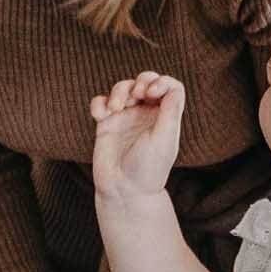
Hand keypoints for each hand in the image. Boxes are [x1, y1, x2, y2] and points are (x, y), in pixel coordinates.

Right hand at [90, 72, 185, 206]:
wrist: (124, 190)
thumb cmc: (148, 168)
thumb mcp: (165, 138)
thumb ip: (170, 110)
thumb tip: (171, 86)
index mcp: (165, 117)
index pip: (169, 87)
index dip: (161, 81)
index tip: (152, 93)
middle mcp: (147, 114)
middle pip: (146, 81)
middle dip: (140, 81)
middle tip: (138, 94)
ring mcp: (126, 118)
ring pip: (123, 88)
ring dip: (119, 91)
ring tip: (116, 108)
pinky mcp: (106, 125)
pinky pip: (101, 103)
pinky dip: (99, 103)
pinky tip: (101, 115)